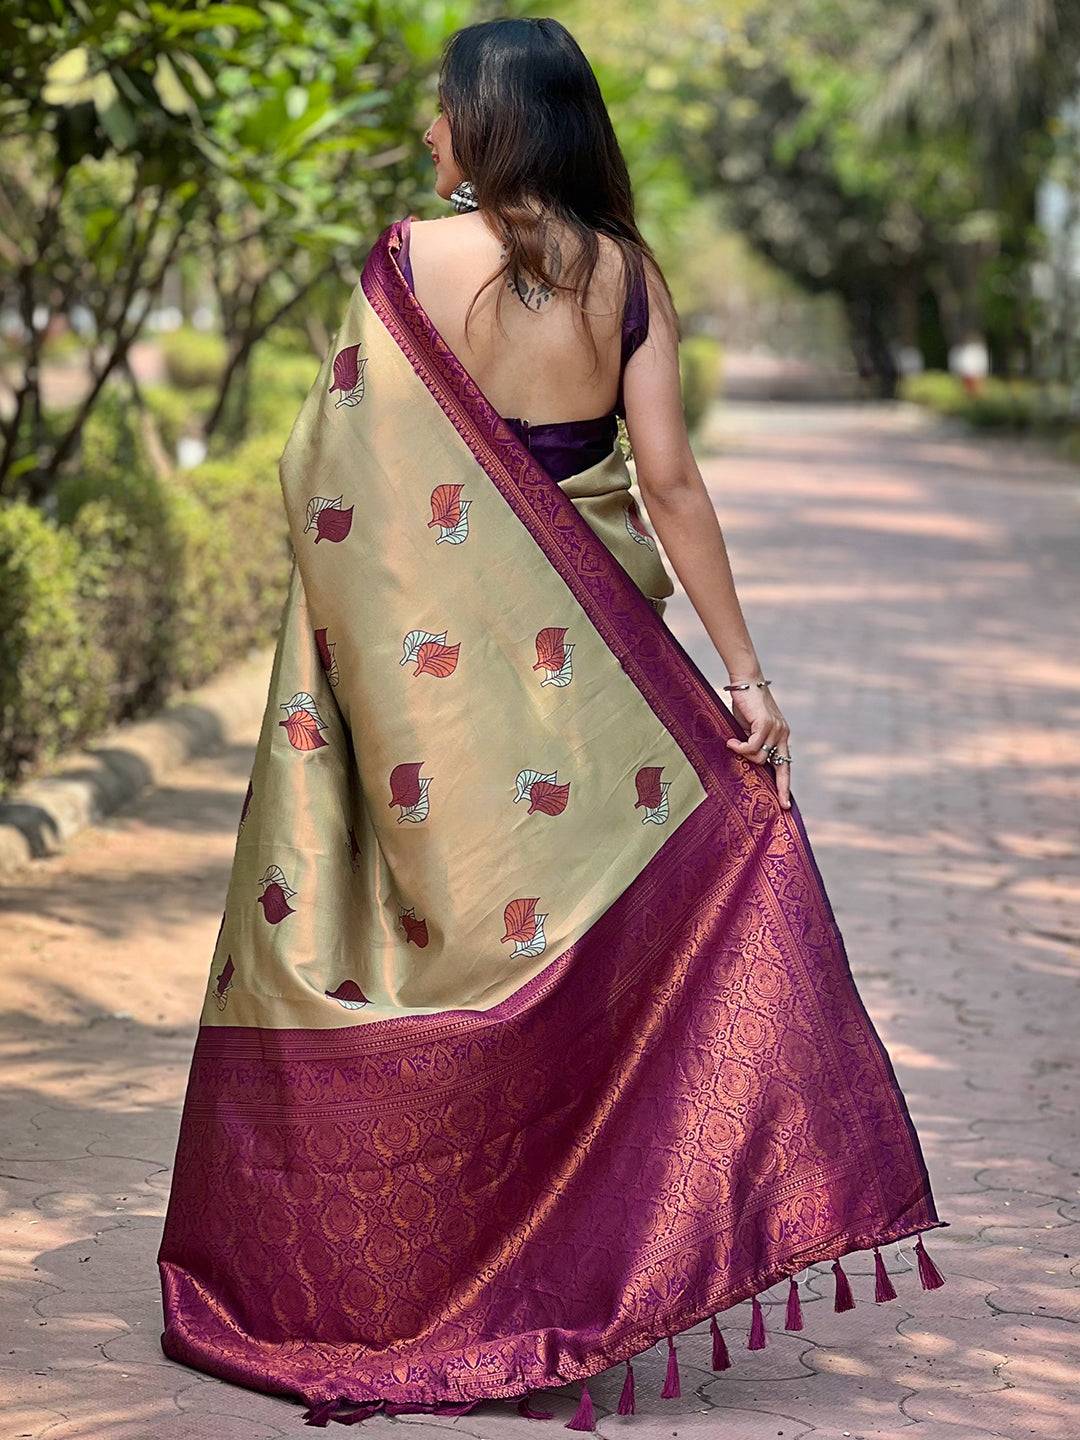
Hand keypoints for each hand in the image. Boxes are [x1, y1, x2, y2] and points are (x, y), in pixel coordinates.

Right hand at [724, 683, 791, 809]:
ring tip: (732, 744)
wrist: (746, 681)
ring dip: (744, 755)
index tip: (786, 803)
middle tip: (781, 804)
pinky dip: (739, 747)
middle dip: (781, 787)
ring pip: (760, 758)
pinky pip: (752, 747)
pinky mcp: (766, 725)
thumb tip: (745, 760)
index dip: (784, 784)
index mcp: (781, 736)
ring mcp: (776, 730)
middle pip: (781, 768)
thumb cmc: (745, 704)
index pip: (785, 765)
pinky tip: (730, 741)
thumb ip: (752, 743)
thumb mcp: (749, 728)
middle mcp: (783, 734)